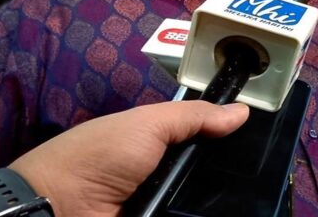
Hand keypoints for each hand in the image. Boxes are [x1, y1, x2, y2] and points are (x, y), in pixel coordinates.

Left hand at [9, 100, 249, 216]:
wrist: (58, 207)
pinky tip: (233, 209)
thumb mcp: (148, 123)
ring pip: (199, 204)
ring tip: (251, 197)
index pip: (201, 143)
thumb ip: (194, 117)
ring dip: (219, 200)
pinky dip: (199, 214)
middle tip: (257, 177)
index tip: (258, 143)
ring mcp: (157, 204)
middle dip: (228, 178)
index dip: (226, 142)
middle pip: (204, 178)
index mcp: (156, 143)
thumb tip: (241, 111)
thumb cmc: (100, 155)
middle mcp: (159, 175)